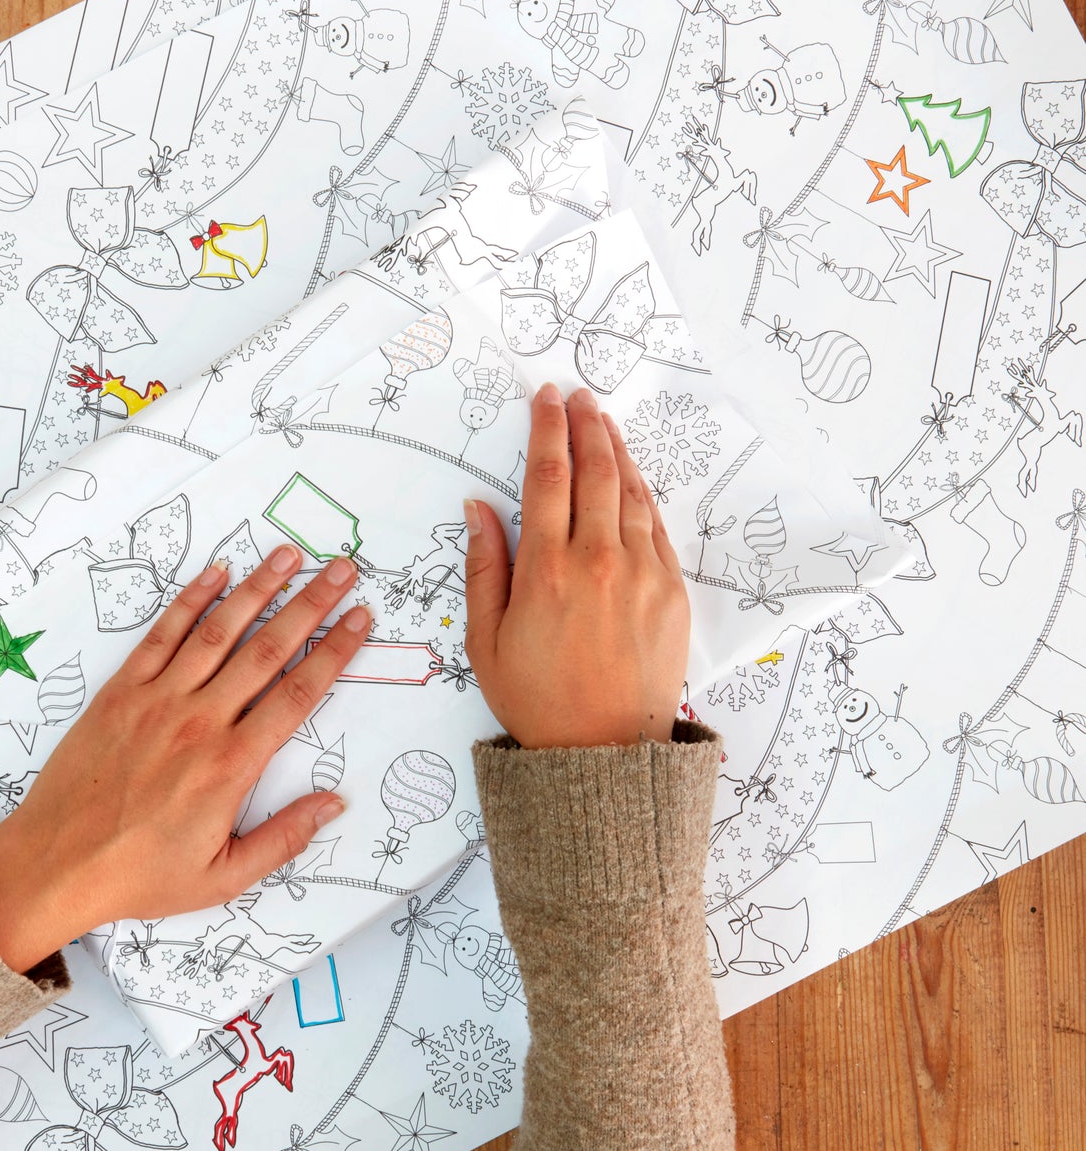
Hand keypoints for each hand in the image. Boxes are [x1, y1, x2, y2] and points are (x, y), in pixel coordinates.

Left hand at [0, 548, 369, 972]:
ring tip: (289, 555)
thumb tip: (334, 803)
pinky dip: (191, 600)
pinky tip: (217, 573)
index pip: (297, 695)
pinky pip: (162, 635)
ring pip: (219, 632)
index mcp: (231, 765)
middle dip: (311, 605)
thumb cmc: (139, 875)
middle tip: (341, 570)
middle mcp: (200, 721)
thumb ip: (283, 839)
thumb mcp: (223, 878)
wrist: (56, 864)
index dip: (334, 653)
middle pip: (268, 650)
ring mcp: (158, 700)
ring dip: (258, 589)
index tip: (359, 620)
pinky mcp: (121, 691)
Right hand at [463, 383, 688, 749]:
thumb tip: (478, 507)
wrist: (604, 754)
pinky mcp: (672, 591)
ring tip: (603, 421)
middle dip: (584, 425)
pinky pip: (656, 526)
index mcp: (546, 571)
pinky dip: (641, 492)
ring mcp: (642, 574)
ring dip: (616, 450)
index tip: (545, 399)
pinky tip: (630, 476)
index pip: (547, 477)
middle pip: (594, 471)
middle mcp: (598, 562)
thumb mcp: (485, 640)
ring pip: (630, 491)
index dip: (547, 429)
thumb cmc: (536, 699)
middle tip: (577, 396)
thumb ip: (483, 567)